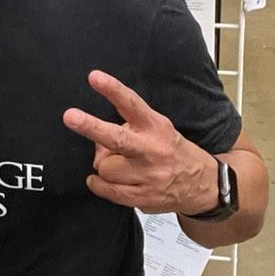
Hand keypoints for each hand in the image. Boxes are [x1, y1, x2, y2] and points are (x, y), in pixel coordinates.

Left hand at [62, 70, 215, 214]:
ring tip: (118, 165)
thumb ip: (127, 126)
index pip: (131, 104)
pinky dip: (99, 184)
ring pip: (105, 167)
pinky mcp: (143, 198)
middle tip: (69, 116)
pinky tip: (103, 180)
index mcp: (155, 127)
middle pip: (116, 139)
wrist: (204, 186)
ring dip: (104, 165)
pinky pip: (107, 190)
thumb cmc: (172, 151)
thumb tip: (94, 134)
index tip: (94, 77)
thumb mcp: (156, 129)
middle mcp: (152, 150)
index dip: (112, 89)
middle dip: (91, 127)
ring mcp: (148, 176)